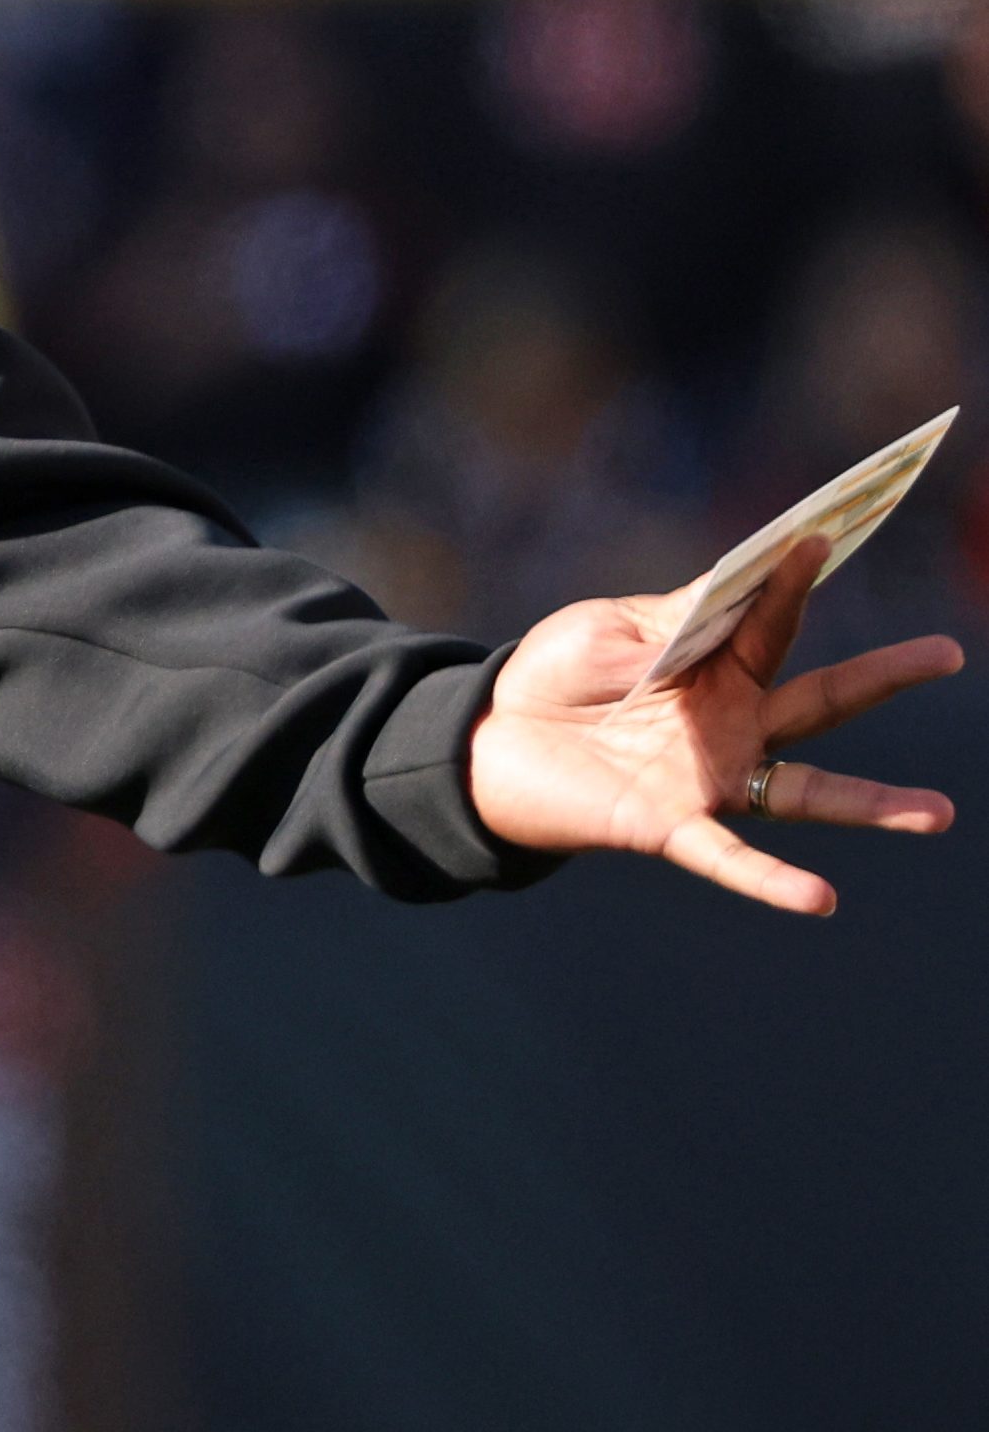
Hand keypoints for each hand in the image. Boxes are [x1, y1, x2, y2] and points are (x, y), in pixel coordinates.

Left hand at [471, 537, 963, 915]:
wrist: (488, 743)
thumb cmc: (553, 678)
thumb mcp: (605, 631)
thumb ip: (674, 618)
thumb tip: (740, 582)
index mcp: (718, 664)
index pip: (770, 618)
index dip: (792, 578)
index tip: (822, 532)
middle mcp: (734, 724)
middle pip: (825, 698)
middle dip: (887, 676)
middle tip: (949, 653)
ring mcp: (711, 777)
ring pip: (807, 790)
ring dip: (874, 805)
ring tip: (940, 813)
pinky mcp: (672, 824)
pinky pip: (730, 858)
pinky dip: (774, 881)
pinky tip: (822, 899)